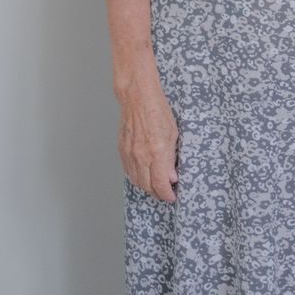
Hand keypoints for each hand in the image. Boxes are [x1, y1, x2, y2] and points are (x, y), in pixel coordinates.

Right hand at [117, 72, 179, 202]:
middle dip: (158, 193)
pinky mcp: (122, 150)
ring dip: (147, 187)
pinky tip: (144, 174)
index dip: (167, 194)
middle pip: (147, 187)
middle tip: (166, 192)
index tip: (172, 196)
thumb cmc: (158, 110)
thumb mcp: (173, 134)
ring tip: (156, 184)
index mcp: (156, 152)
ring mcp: (129, 154)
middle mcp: (141, 156)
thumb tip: (171, 177)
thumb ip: (171, 158)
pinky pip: (128, 171)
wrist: (137, 97)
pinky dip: (136, 177)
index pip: (160, 184)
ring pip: (136, 181)